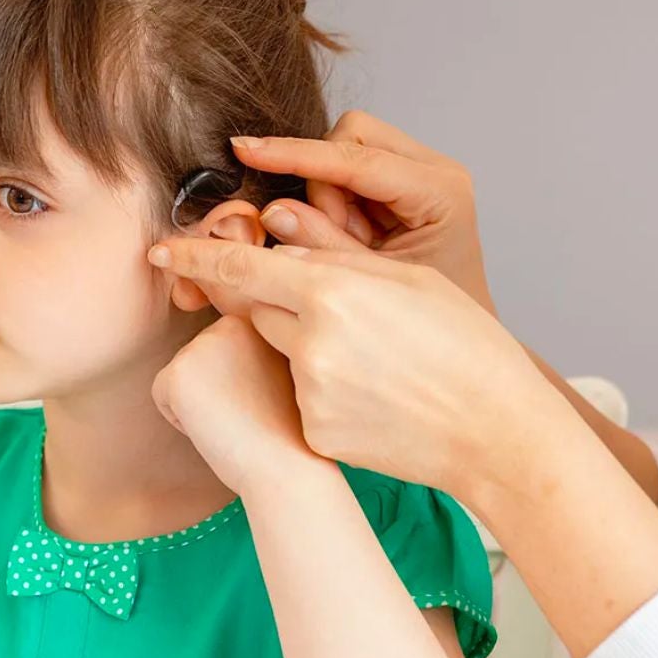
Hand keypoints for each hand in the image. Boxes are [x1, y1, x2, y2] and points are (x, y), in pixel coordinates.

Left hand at [147, 241, 559, 501]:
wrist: (495, 430)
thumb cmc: (465, 344)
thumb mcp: (408, 278)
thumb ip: (334, 251)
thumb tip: (277, 224)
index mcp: (334, 290)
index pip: (240, 266)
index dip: (195, 256)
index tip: (162, 249)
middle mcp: (312, 342)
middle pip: (257, 308)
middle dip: (275, 302)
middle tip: (332, 312)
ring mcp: (310, 394)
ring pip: (281, 354)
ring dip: (308, 347)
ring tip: (375, 360)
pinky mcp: (316, 433)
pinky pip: (301, 399)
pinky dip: (326, 392)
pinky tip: (376, 397)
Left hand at [153, 314, 318, 494]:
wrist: (288, 464)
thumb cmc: (287, 429)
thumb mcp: (274, 370)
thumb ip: (250, 350)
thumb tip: (219, 357)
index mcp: (255, 317)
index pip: (218, 348)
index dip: (236, 382)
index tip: (265, 399)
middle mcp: (228, 322)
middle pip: (195, 358)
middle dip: (213, 390)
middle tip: (250, 411)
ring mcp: (202, 343)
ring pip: (179, 376)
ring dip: (199, 404)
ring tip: (236, 419)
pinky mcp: (179, 372)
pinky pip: (162, 396)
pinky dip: (181, 421)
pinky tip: (217, 426)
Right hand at [231, 110, 495, 312]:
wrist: (456, 343)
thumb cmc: (424, 321)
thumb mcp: (369, 283)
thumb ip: (322, 246)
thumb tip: (273, 210)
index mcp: (439, 192)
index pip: (357, 158)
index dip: (297, 154)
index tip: (249, 151)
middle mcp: (435, 170)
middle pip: (351, 138)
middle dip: (322, 182)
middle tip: (334, 237)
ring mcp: (420, 171)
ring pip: (344, 149)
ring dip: (327, 193)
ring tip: (349, 242)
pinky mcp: (402, 180)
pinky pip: (347, 169)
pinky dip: (334, 198)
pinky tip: (352, 235)